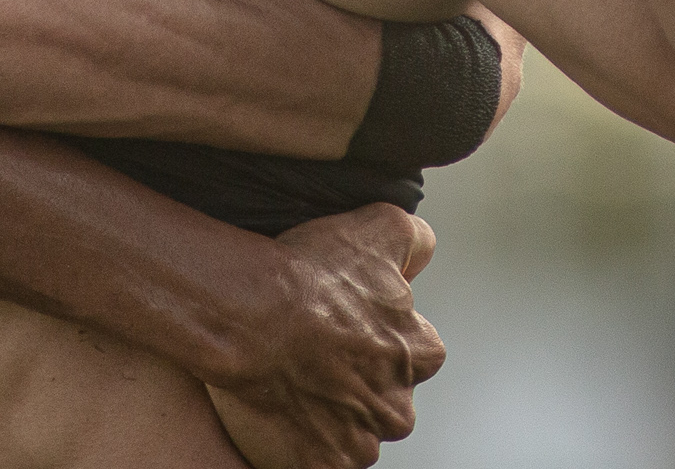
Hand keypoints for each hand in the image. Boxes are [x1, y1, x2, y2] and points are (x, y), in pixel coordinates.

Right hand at [204, 203, 442, 466]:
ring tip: (289, 379)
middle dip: (356, 382)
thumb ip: (416, 239)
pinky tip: (278, 407)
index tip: (344, 326)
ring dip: (327, 412)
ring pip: (350, 431)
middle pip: (382, 400)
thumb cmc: (309, 274)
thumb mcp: (380, 228)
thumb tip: (424, 251)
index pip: (414, 352)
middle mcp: (397, 407)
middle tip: (314, 353)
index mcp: (419, 354)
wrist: (250, 316)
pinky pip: (316, 457)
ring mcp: (359, 442)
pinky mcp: (321, 465)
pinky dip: (300, 440)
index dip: (377, 336)